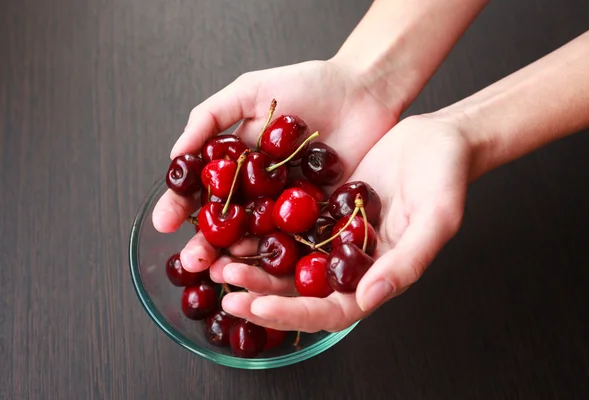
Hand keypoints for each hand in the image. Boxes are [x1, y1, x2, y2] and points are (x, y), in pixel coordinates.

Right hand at [152, 60, 399, 269]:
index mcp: (239, 163)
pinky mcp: (321, 215)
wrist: (363, 92)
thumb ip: (210, 117)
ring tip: (221, 270)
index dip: (181, 206)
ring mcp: (289, 205)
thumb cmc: (309, 85)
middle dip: (206, 242)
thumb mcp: (251, 91)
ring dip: (239, 256)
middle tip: (191, 259)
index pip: (203, 189)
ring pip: (259, 236)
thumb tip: (175, 155)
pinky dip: (283, 253)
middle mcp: (260, 189)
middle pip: (228, 221)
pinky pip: (299, 238)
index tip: (163, 221)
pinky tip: (266, 266)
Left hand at [217, 115, 472, 331]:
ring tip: (218, 260)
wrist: (437, 139)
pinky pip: (286, 225)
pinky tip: (234, 226)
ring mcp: (333, 237)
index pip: (332, 310)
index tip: (258, 307)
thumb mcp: (435, 219)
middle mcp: (350, 263)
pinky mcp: (322, 209)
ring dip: (253, 264)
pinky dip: (261, 229)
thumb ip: (405, 263)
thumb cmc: (446, 179)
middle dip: (260, 293)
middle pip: (300, 291)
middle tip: (225, 289)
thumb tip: (369, 298)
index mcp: (377, 276)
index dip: (293, 313)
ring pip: (286, 261)